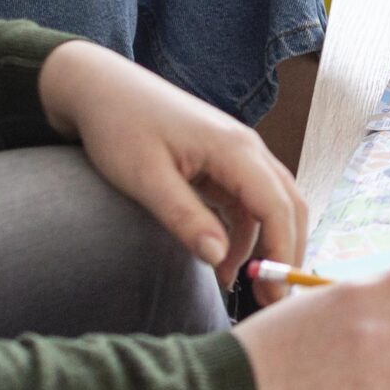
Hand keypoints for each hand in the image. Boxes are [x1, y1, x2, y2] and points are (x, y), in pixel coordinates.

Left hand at [37, 41, 306, 291]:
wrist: (101, 88)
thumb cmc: (121, 127)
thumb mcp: (146, 179)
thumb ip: (185, 218)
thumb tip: (220, 260)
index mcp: (235, 149)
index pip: (278, 207)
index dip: (282, 252)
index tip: (274, 294)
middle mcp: (247, 148)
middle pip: (288, 204)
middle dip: (286, 252)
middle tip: (272, 300)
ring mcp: (237, 153)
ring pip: (272, 203)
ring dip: (265, 244)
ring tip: (242, 287)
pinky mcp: (222, 160)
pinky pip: (248, 200)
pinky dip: (244, 232)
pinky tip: (223, 260)